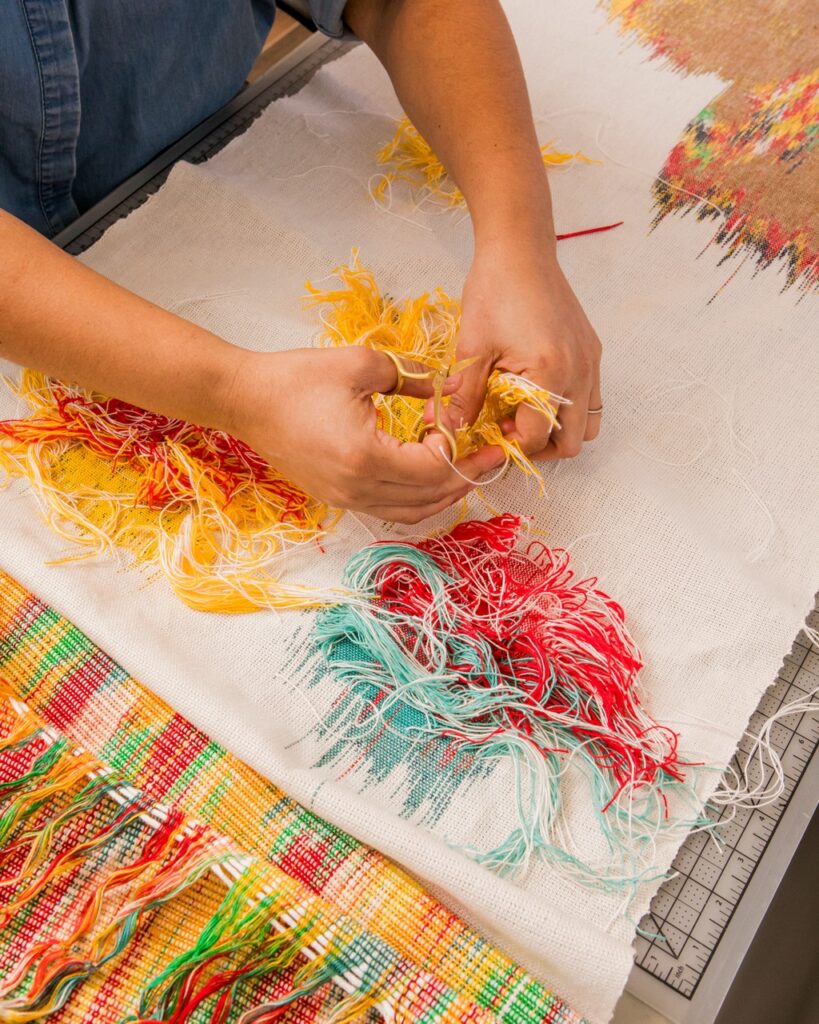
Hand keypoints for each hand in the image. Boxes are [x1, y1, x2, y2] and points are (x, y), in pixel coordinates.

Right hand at [223, 346, 504, 523]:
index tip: (468, 422)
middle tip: (491, 456)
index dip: (459, 447)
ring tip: (466, 467)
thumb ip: (413, 377)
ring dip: (444, 492)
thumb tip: (450, 388)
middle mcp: (356, 488)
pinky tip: (429, 473)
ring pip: (412, 512)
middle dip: (465, 476)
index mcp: (364, 456)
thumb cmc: (296, 378)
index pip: (433, 467)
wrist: (245, 400)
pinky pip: (390, 509)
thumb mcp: (362, 364)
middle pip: (429, 498)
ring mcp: (345, 499)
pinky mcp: (337, 498)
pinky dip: (418, 497)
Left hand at [447, 242, 602, 459]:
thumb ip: (463, 396)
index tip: (486, 436)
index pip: (535, 436)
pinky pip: (590, 398)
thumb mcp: (472, 348)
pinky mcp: (592, 352)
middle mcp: (580, 372)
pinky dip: (567, 409)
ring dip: (556, 431)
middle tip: (506, 433)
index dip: (508, 446)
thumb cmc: (495, 291)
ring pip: (586, 424)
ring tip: (522, 416)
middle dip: (537, 447)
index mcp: (551, 373)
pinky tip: (536, 393)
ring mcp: (591, 363)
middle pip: (571, 442)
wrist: (520, 249)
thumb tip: (447, 431)